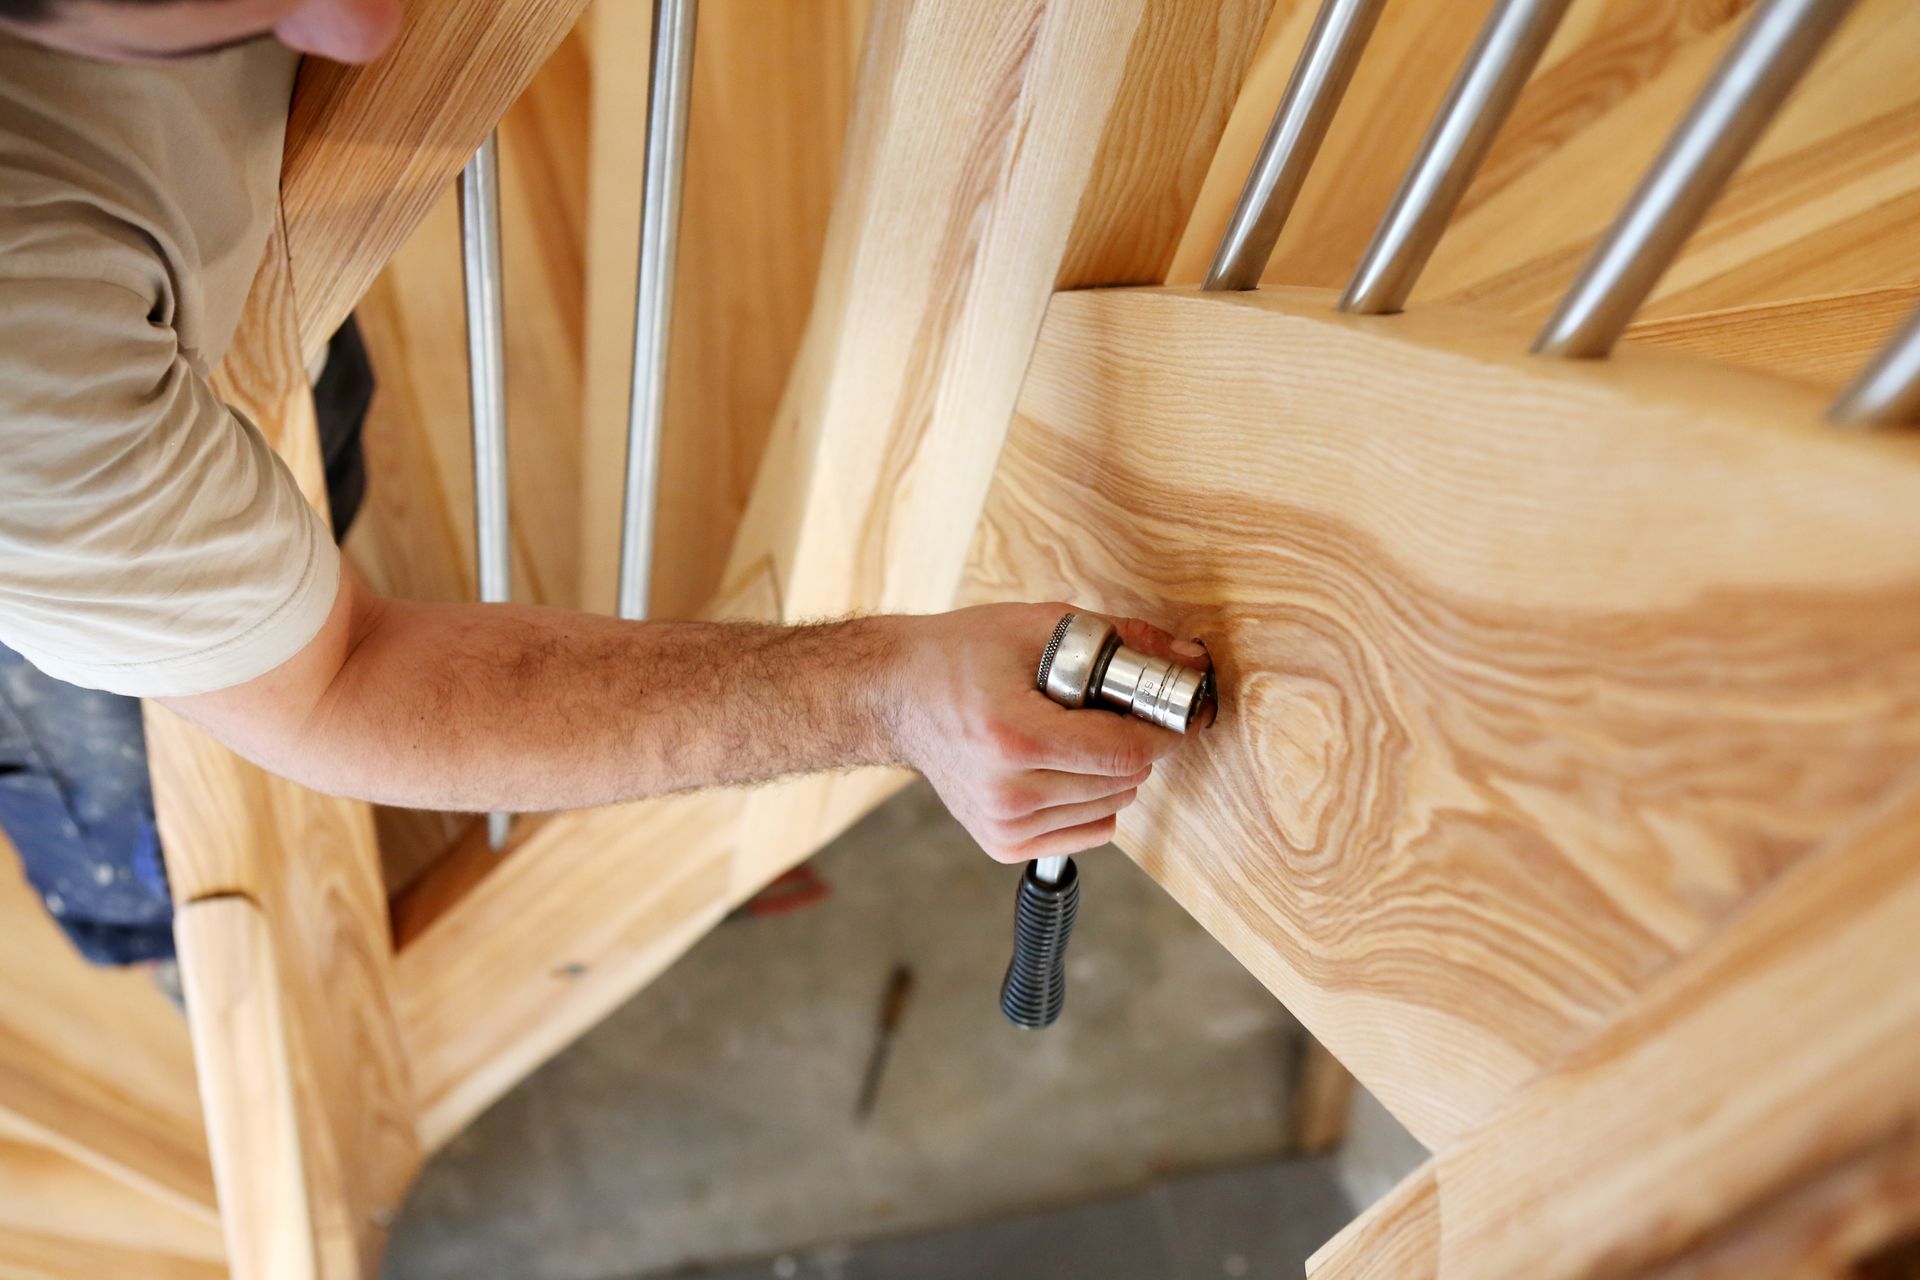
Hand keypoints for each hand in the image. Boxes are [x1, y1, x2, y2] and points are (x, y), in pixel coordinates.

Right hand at [890, 602, 1211, 862]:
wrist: (897, 695)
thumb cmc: (962, 655)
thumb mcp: (1040, 626)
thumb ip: (1121, 640)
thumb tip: (1189, 660)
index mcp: (1013, 737)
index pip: (1123, 752)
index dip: (1162, 731)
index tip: (1174, 712)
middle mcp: (1006, 792)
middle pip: (1123, 782)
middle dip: (1134, 744)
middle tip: (1110, 710)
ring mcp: (1002, 825)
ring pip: (1111, 808)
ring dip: (1113, 772)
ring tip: (1074, 735)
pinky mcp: (1002, 843)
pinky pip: (1089, 832)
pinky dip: (1093, 800)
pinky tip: (1063, 766)